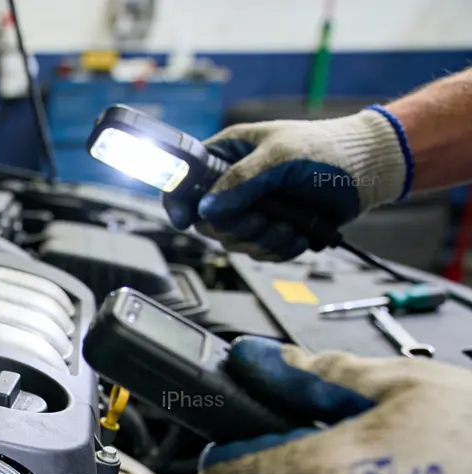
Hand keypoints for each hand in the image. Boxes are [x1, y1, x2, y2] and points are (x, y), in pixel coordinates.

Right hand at [164, 108, 410, 261]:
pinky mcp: (272, 228)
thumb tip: (206, 209)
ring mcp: (253, 207)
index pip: (184, 180)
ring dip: (261, 240)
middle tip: (261, 219)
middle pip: (207, 221)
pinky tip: (298, 235)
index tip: (183, 219)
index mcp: (228, 154)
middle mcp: (234, 183)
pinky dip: (278, 250)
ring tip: (288, 226)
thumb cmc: (328, 149)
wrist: (369, 170)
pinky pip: (259, 252)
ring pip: (233, 241)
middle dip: (234, 227)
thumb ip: (240, 181)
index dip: (177, 201)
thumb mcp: (281, 157)